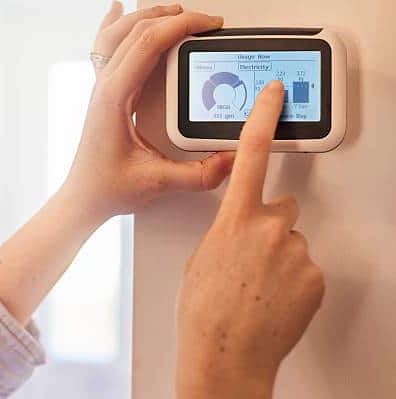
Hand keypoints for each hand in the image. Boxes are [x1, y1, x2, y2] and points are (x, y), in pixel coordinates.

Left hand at [63, 4, 233, 218]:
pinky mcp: (105, 94)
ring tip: (175, 10)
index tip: (208, 25)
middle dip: (173, 17)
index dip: (181, 27)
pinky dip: (113, 26)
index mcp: (115, 98)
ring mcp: (102, 88)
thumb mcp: (156, 183)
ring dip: (147, 16)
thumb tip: (230, 160)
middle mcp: (105, 87)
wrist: (82, 197)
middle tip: (205, 22)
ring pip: (119, 34)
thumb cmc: (107, 187)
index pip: (148, 44)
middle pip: (136, 31)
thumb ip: (197, 175)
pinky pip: (104, 48)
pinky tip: (116, 12)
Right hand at [175, 81, 324, 397]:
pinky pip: (306, 265)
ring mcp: (296, 252)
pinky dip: (294, 278)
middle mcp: (269, 228)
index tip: (274, 96)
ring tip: (259, 285)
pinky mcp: (315, 276)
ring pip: (292, 240)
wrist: (225, 354)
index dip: (263, 118)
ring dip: (280, 255)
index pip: (250, 154)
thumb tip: (243, 228)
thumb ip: (226, 231)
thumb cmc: (204, 311)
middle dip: (270, 223)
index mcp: (234, 219)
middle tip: (252, 256)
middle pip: (282, 207)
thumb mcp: (202, 258)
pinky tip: (273, 297)